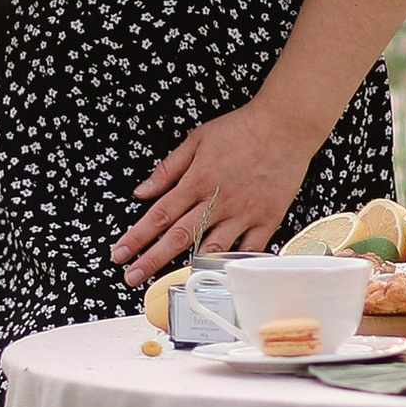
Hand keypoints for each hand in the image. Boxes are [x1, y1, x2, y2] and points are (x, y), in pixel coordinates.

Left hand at [114, 98, 316, 283]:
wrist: (285, 125)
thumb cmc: (242, 128)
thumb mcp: (197, 139)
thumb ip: (168, 168)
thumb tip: (142, 190)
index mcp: (197, 180)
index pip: (159, 214)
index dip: (137, 236)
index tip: (120, 252)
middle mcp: (217, 201)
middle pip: (178, 237)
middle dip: (151, 260)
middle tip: (131, 277)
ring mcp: (243, 213)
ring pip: (210, 248)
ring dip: (187, 267)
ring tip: (169, 281)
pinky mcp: (266, 219)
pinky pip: (247, 250)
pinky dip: (233, 263)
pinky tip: (218, 273)